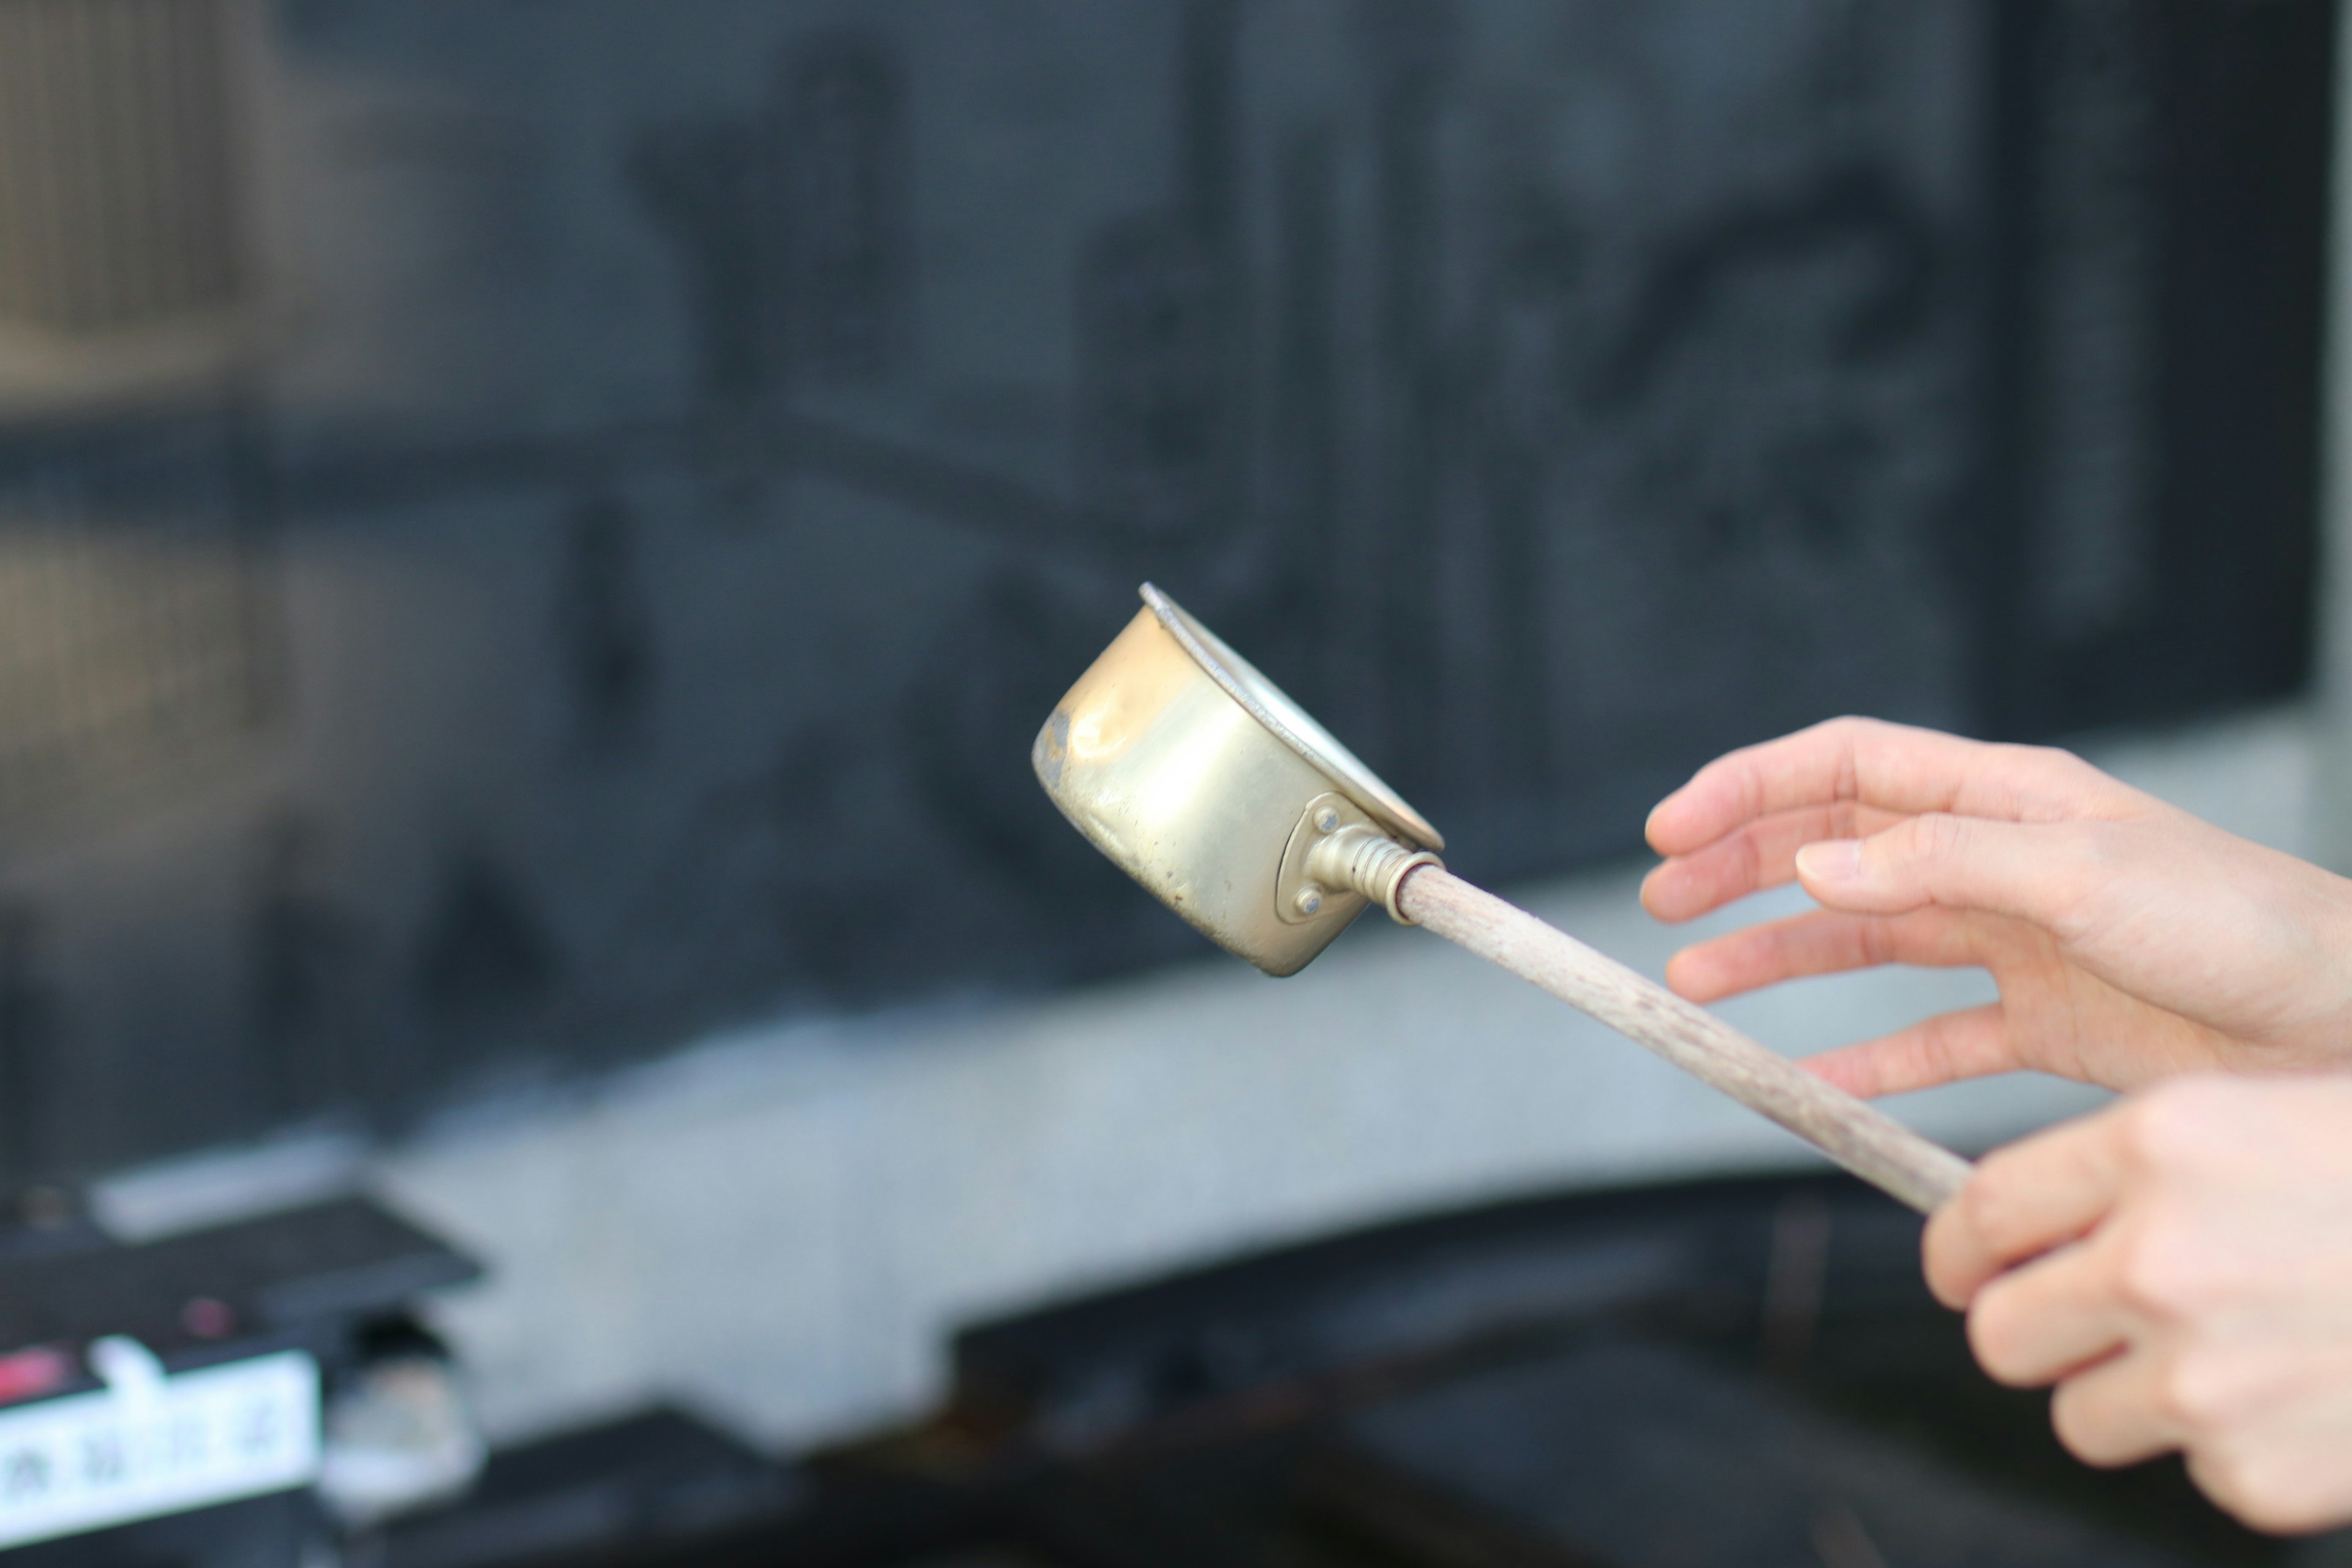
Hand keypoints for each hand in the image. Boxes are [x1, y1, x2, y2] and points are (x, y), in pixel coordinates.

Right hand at [1641, 717, 2351, 1095]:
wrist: (2345, 1025)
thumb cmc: (2240, 926)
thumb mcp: (2084, 875)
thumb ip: (1942, 865)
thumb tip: (1815, 869)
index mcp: (2004, 796)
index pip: (1845, 769)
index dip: (1750, 789)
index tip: (1673, 831)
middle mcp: (1997, 859)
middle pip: (1835, 851)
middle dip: (1741, 871)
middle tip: (1664, 906)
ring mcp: (2016, 941)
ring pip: (1865, 944)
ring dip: (1778, 959)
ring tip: (1698, 988)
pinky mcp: (2044, 1022)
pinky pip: (1928, 1040)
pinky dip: (1864, 1060)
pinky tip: (1810, 1080)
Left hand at [1929, 1076, 2351, 1532]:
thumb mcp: (2253, 1122)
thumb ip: (2130, 1174)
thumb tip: (2019, 1231)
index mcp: (2155, 1146)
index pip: (1978, 1215)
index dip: (1958, 1253)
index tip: (1966, 1269)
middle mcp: (2160, 1257)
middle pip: (2000, 1332)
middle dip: (2031, 1331)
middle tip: (2083, 1324)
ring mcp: (2202, 1372)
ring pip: (2080, 1414)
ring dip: (2130, 1395)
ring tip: (2226, 1354)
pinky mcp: (2252, 1468)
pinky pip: (2191, 1468)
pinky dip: (2235, 1447)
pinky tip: (2305, 1395)